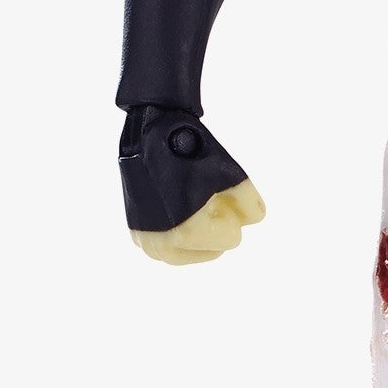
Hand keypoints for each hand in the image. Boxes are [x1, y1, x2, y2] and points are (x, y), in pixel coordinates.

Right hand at [120, 105, 265, 262]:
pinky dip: (180, 238)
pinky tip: (185, 216)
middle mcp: (162, 243)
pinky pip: (168, 249)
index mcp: (185, 232)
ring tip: (200, 208)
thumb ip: (251, 205)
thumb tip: (252, 221)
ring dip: (200, 237)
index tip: (219, 194)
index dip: (232, 216)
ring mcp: (146, 240)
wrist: (150, 134)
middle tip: (209, 200)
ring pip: (188, 254)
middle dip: (216, 228)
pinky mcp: (135, 233)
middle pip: (212, 249)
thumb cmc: (191, 154)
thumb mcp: (233, 176)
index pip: (231, 239)